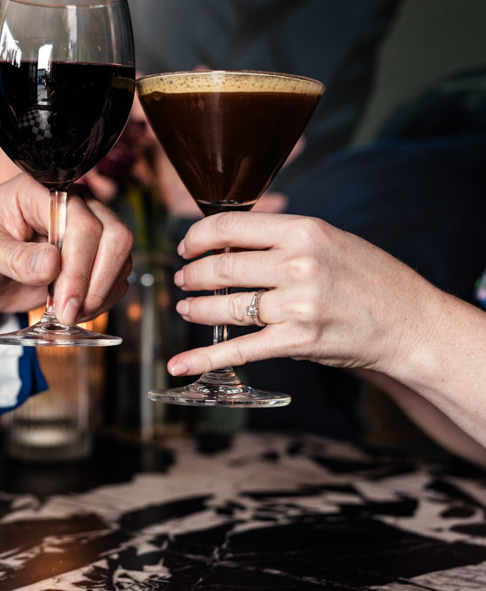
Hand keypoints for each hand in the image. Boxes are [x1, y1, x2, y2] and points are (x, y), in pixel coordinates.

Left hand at [0, 174, 132, 348]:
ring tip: (66, 313)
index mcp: (38, 190)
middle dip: (95, 281)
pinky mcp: (90, 258)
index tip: (64, 302)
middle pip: (112, 234)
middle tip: (68, 313)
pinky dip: (103, 298)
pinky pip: (117, 275)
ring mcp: (83, 231)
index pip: (79, 220)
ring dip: (101, 292)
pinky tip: (73, 310)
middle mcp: (68, 204)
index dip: (78, 264)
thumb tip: (50, 264)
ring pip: (121, 255)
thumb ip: (8, 255)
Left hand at [167, 211, 443, 380]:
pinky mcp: (297, 341)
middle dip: (192, 274)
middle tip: (182, 278)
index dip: (198, 236)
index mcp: (304, 230)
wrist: (410, 323)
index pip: (230, 226)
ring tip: (186, 307)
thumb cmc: (371, 279)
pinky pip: (239, 349)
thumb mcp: (330, 240)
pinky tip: (180, 363)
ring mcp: (296, 304)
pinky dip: (203, 357)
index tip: (187, 245)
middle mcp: (298, 264)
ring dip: (195, 308)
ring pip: (225, 306)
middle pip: (221, 267)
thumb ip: (284, 238)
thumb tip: (232, 241)